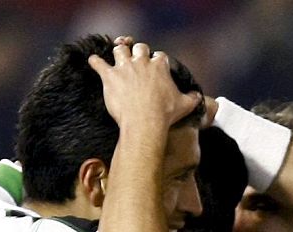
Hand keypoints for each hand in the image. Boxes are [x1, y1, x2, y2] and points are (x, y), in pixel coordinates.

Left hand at [87, 40, 201, 132]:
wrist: (145, 122)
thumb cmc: (165, 114)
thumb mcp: (184, 106)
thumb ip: (193, 98)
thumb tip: (199, 97)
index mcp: (159, 66)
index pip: (159, 56)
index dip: (157, 60)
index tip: (156, 66)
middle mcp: (141, 62)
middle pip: (139, 47)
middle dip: (138, 51)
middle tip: (137, 59)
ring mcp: (124, 68)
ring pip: (119, 49)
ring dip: (118, 52)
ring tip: (118, 57)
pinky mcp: (109, 76)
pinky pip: (98, 63)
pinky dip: (95, 61)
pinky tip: (94, 61)